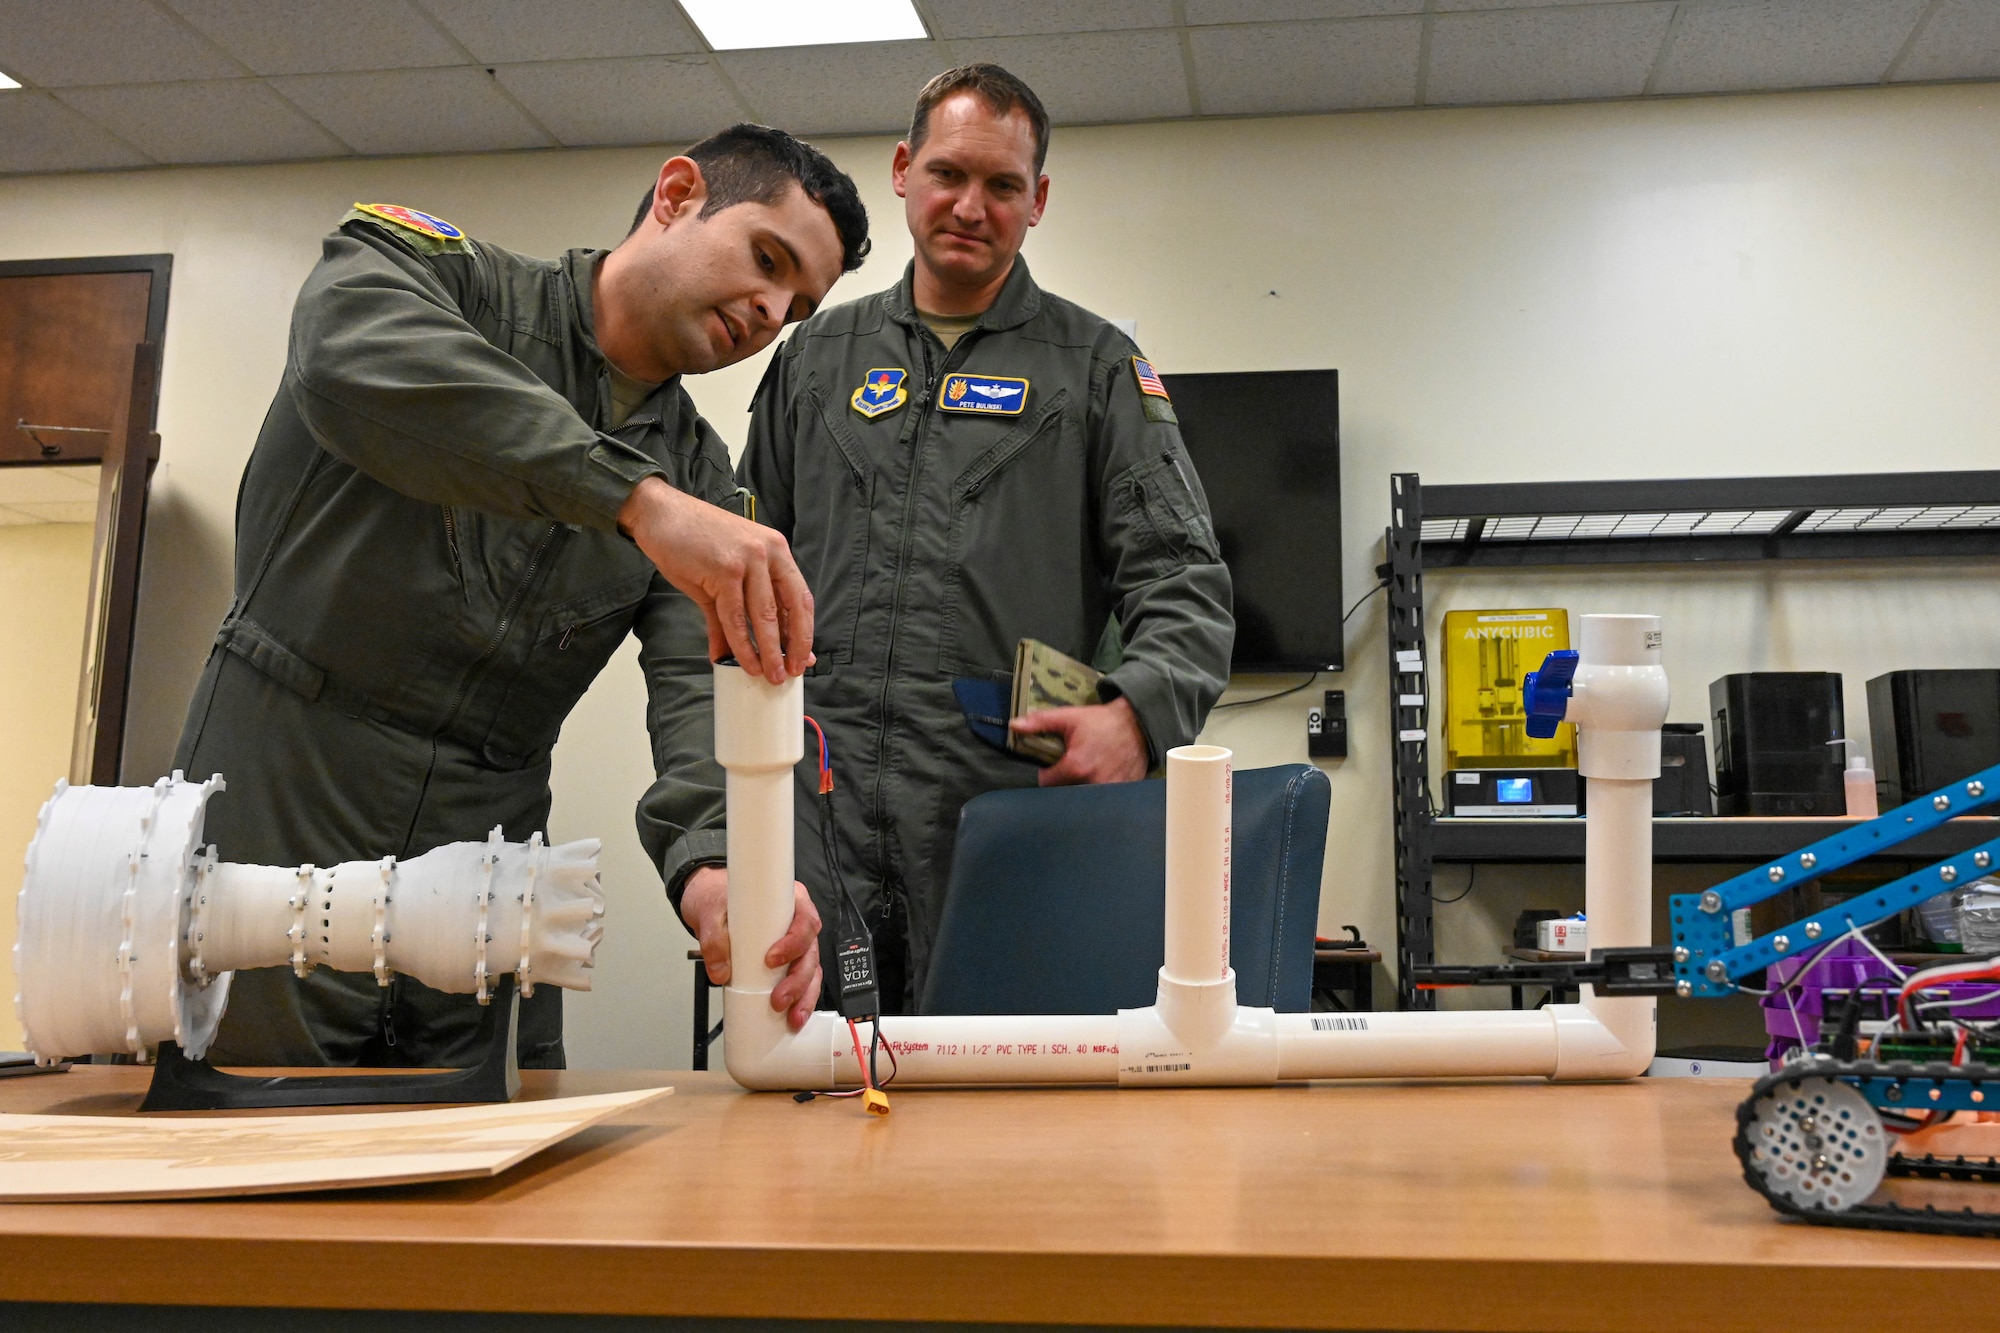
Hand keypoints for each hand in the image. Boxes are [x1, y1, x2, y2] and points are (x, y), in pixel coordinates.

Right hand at [618, 476, 813, 683]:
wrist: (660, 514)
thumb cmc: (692, 542)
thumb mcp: (724, 576)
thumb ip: (736, 614)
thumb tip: (736, 654)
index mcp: (776, 550)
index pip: (799, 597)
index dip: (804, 631)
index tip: (804, 658)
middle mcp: (769, 552)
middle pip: (791, 608)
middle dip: (792, 646)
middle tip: (789, 674)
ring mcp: (748, 559)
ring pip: (764, 616)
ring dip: (768, 652)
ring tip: (769, 676)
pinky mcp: (725, 570)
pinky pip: (735, 617)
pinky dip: (740, 644)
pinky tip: (743, 661)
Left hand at [679, 866, 822, 1030]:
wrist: (709, 901)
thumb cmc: (718, 897)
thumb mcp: (711, 911)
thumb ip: (713, 939)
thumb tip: (721, 971)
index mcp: (788, 901)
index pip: (805, 921)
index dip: (794, 943)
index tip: (772, 959)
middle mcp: (796, 922)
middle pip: (811, 952)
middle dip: (799, 980)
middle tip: (778, 999)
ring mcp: (793, 944)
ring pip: (810, 970)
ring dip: (804, 996)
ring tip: (792, 1016)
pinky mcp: (784, 962)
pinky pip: (800, 980)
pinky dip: (799, 999)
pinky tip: (793, 1017)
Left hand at [1011, 696, 1150, 786]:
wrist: (1138, 724)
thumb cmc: (1101, 721)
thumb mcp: (1069, 717)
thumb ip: (1040, 723)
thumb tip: (1013, 726)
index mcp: (1076, 766)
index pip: (1047, 783)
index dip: (1046, 773)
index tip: (1052, 765)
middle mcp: (1092, 782)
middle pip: (1064, 793)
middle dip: (1063, 783)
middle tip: (1070, 768)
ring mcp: (1109, 790)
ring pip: (1083, 798)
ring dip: (1080, 788)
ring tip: (1085, 773)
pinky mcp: (1122, 792)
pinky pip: (1103, 800)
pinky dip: (1099, 791)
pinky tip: (1101, 775)